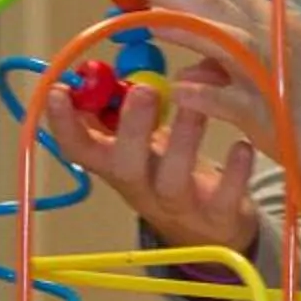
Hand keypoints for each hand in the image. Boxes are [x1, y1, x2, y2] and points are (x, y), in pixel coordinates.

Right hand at [44, 75, 260, 254]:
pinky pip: (223, 198)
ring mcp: (178, 207)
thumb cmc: (168, 170)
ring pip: (173, 180)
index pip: (80, 150)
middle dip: (132, 128)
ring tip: (195, 106)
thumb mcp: (139, 144)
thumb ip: (119, 112)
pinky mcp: (217, 217)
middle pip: (125, 166)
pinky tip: (241, 146)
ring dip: (183, 141)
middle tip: (143, 91)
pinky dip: (234, 173)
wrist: (211, 230)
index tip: (60, 91)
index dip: (65, 125)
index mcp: (117, 166)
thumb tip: (94, 70)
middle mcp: (142, 188)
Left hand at [106, 0, 300, 182]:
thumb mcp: (269, 62)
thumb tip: (184, 62)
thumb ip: (226, 55)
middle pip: (213, 5)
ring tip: (143, 14)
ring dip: (184, 27)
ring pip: (227, 43)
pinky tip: (182, 90)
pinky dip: (213, 96)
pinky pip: (241, 105)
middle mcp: (269, 38)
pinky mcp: (278, 117)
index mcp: (265, 20)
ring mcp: (274, 75)